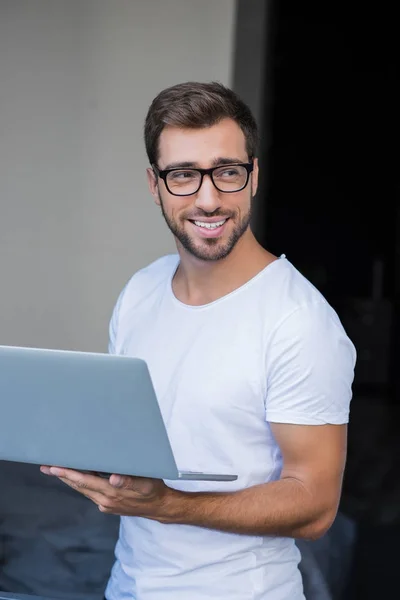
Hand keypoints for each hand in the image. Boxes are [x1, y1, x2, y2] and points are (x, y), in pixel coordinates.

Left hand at [40, 466, 177, 520]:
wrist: (159, 507)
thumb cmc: (153, 490)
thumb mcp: (145, 483)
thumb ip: (129, 480)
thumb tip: (113, 478)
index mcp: (111, 493)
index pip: (84, 481)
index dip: (68, 473)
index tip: (54, 467)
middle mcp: (104, 501)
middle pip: (79, 486)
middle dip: (62, 475)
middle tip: (46, 466)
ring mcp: (105, 504)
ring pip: (83, 490)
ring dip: (69, 480)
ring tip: (56, 470)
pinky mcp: (107, 505)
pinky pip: (90, 492)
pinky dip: (81, 483)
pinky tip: (78, 476)